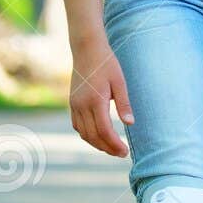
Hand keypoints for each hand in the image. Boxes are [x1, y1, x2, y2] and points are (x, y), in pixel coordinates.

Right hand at [69, 32, 133, 157]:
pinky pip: (77, 125)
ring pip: (83, 133)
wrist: (86, 49)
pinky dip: (87, 135)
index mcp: (95, 100)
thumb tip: (130, 124)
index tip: (125, 151)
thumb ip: (124, 104)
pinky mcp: (72, 102)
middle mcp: (82, 105)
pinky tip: (98, 136)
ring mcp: (75, 104)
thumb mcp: (120, 82)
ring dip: (97, 144)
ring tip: (111, 148)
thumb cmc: (107, 63)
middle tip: (122, 153)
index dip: (114, 144)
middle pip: (93, 136)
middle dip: (107, 148)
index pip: (104, 131)